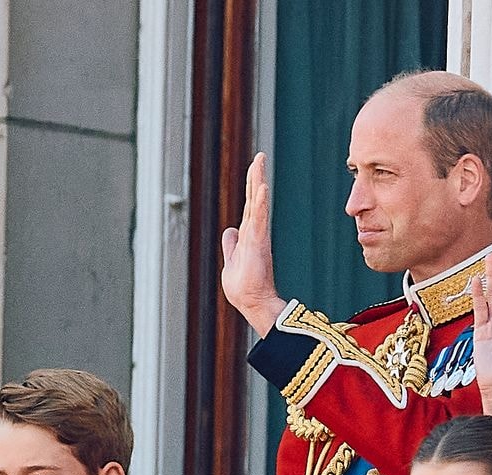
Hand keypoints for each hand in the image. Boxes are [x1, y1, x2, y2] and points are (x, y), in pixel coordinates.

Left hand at [220, 152, 288, 334]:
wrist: (252, 302)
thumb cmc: (244, 287)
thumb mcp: (231, 261)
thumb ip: (230, 245)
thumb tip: (229, 230)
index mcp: (248, 235)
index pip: (250, 205)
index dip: (251, 186)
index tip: (255, 168)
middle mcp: (255, 231)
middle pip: (254, 198)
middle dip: (256, 175)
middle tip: (260, 155)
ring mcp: (257, 235)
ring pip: (257, 202)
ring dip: (258, 181)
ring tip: (260, 161)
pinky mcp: (258, 242)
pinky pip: (259, 217)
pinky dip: (261, 202)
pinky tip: (262, 186)